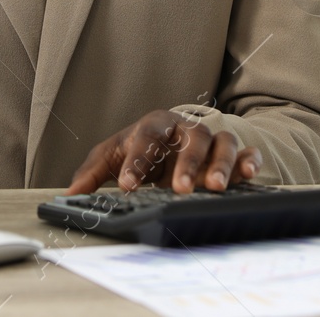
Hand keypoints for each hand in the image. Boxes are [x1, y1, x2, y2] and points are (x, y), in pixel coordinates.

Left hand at [65, 110, 261, 194]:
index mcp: (154, 125)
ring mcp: (210, 141)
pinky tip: (249, 174)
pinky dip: (249, 161)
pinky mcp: (231, 154)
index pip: (146, 137)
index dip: (137, 160)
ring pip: (221, 142)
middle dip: (185, 163)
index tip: (128, 186)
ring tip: (214, 187)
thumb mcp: (113, 156)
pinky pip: (245, 152)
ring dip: (219, 164)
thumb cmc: (140, 148)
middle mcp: (185, 129)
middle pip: (190, 138)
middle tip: (179, 189)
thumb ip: (93, 172)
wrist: (169, 142)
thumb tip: (70, 192)